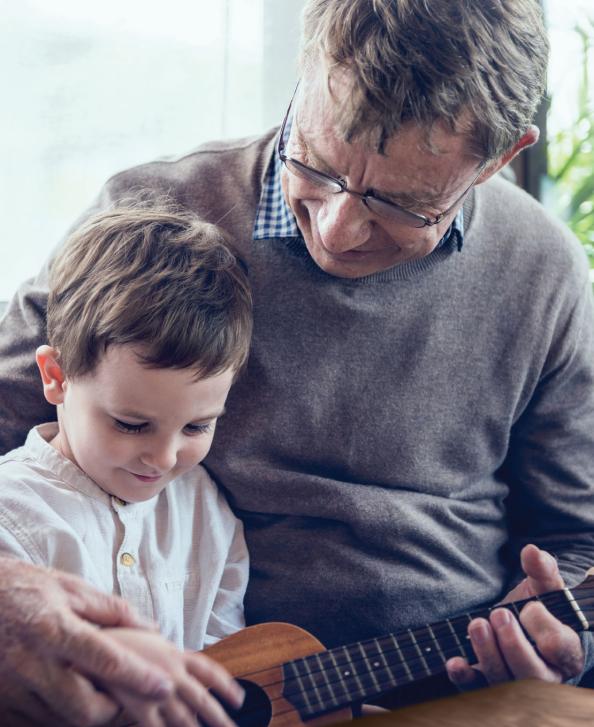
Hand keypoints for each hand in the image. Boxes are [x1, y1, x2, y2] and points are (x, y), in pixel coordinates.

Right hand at [0, 558, 173, 725]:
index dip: (139, 678)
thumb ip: (112, 610)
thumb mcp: (68, 588)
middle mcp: (30, 664)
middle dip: (113, 709)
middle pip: (84, 709)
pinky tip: (66, 696)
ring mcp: (10, 689)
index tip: (165, 686)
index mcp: (53, 629)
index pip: (106, 661)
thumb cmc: (22, 589)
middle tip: (126, 696)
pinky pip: (35, 724)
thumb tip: (151, 628)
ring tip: (98, 694)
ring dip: (85, 714)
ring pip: (60, 722)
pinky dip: (57, 717)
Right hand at [107, 629, 243, 726]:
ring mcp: (158, 693)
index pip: (209, 671)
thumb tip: (160, 635)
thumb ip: (158, 643)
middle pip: (203, 700)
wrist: (94, 645)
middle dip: (220, 718)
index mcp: (176, 654)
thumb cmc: (117, 638)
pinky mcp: (140, 709)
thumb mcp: (144, 634)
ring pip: (186, 719)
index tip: (239, 699)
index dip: (226, 685)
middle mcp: (173, 674)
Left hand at [446, 544, 584, 688]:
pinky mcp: (488, 684)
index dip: (543, 626)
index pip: (559, 646)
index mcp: (565, 651)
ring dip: (488, 654)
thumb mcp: (543, 588)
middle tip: (499, 614)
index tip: (530, 607)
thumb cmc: (537, 607)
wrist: (519, 624)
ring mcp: (515, 683)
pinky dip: (464, 677)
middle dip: (513, 644)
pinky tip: (454, 662)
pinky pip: (477, 690)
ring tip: (477, 624)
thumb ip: (542, 570)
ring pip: (504, 683)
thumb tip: (531, 552)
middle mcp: (544, 674)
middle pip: (532, 673)